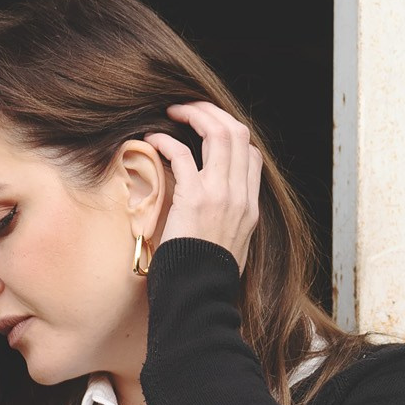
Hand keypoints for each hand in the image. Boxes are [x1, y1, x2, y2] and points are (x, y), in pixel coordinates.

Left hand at [145, 101, 261, 272]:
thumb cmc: (204, 278)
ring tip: (172, 112)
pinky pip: (182, 155)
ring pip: (218, 134)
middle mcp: (240, 195)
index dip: (232, 135)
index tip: (208, 131)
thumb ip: (224, 223)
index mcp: (250, 206)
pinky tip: (152, 139)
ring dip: (194, 116)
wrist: (200, 296)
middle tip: (188, 108)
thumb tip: (209, 213)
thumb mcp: (228, 247)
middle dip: (213, 113)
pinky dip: (166, 141)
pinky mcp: (195, 199)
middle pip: (238, 133)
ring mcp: (221, 195)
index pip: (252, 155)